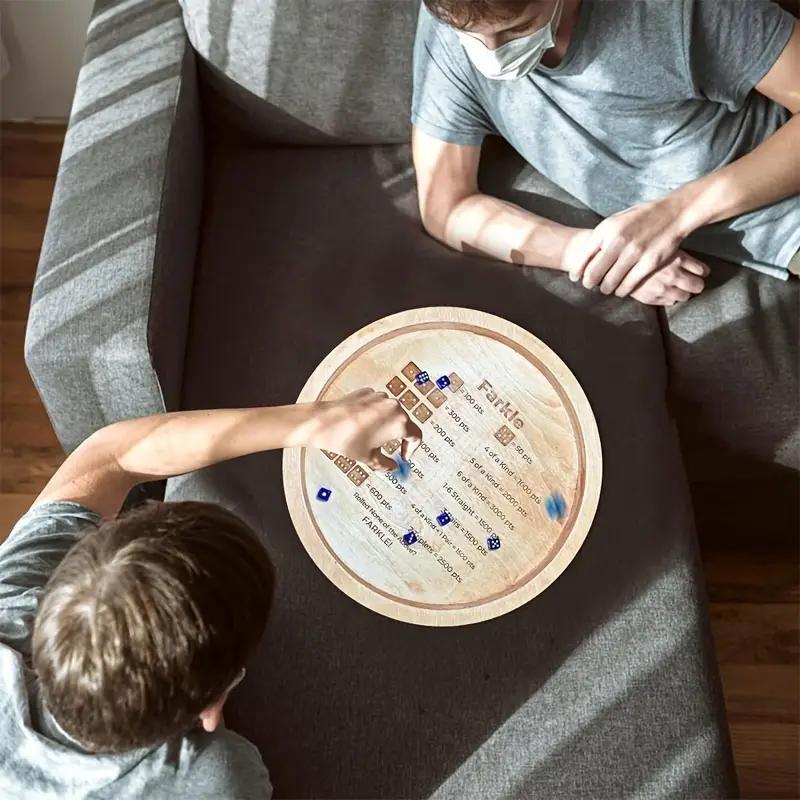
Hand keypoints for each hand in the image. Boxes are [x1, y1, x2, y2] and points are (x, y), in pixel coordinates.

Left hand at [310, 389, 421, 470]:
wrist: (322, 423)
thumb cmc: (345, 439)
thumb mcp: (369, 458)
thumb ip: (386, 464)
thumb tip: (391, 467)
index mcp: (399, 422)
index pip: (416, 436)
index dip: (411, 449)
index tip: (403, 455)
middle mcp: (393, 406)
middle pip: (404, 423)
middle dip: (397, 438)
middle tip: (388, 449)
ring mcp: (380, 397)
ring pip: (390, 414)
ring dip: (385, 426)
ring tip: (370, 438)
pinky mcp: (368, 393)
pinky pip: (377, 406)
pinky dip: (374, 416)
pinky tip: (361, 426)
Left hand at [566, 199, 708, 297]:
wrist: (673, 213)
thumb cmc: (641, 217)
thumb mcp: (616, 220)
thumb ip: (601, 237)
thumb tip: (585, 258)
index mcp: (606, 229)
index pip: (583, 257)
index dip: (577, 271)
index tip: (575, 278)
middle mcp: (618, 241)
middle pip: (594, 273)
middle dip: (589, 283)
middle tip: (590, 286)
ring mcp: (634, 253)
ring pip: (610, 282)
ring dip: (605, 289)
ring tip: (605, 289)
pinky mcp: (648, 263)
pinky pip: (628, 285)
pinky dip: (621, 290)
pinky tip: (620, 290)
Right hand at [626, 252, 708, 305]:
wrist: (615, 263)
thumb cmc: (637, 251)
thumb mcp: (659, 244)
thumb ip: (674, 249)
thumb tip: (690, 255)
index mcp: (677, 258)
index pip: (702, 270)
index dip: (701, 272)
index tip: (698, 272)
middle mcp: (673, 274)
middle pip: (698, 286)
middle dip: (696, 284)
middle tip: (691, 281)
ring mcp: (664, 288)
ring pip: (685, 296)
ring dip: (683, 292)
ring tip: (676, 288)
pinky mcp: (654, 297)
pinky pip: (670, 302)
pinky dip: (670, 298)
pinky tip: (664, 292)